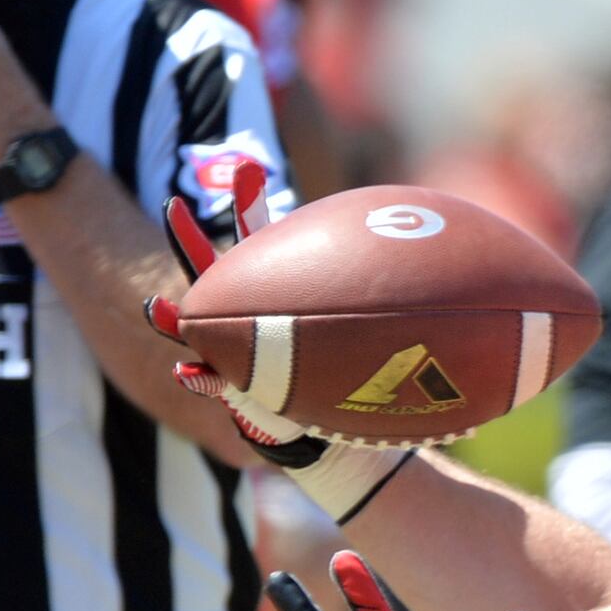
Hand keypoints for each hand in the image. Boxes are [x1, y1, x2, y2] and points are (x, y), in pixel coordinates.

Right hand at [145, 191, 409, 523]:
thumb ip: (405, 314)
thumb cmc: (364, 384)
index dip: (254, 209)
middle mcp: (255, 321)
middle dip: (195, 244)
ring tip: (156, 300)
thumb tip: (453, 271)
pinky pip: (217, 385)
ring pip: (205, 325)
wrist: (352, 441)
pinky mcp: (239, 396)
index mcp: (283, 298)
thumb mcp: (386, 344)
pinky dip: (201, 379)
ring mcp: (239, 355)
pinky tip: (184, 373)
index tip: (246, 169)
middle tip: (174, 210)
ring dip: (178, 313)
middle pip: (222, 273)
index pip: (267, 246)